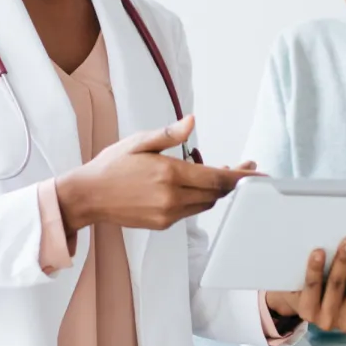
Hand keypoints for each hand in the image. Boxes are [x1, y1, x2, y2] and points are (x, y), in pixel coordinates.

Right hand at [55, 116, 254, 232]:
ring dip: (216, 189)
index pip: (216, 178)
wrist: (88, 196)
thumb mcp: (139, 141)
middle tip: (242, 167)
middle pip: (216, 193)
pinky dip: (199, 198)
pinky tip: (195, 184)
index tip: (257, 173)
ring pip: (206, 203)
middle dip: (232, 181)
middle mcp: (171, 198)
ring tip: (218, 171)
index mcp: (169, 174)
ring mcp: (167, 214)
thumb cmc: (112, 165)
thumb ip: (169, 135)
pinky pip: (191, 211)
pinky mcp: (163, 223)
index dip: (241, 177)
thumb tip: (191, 122)